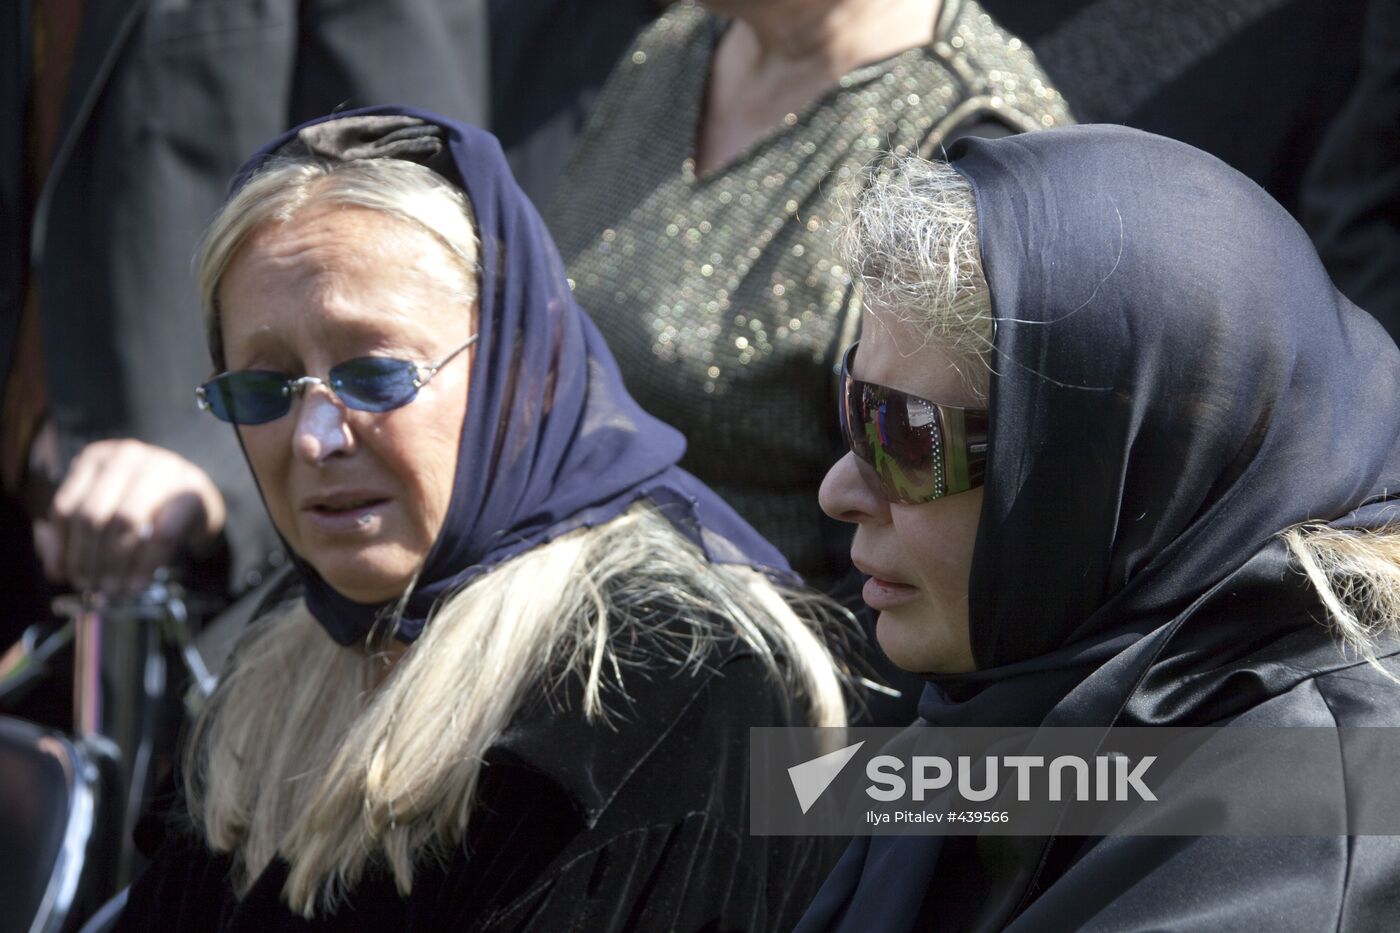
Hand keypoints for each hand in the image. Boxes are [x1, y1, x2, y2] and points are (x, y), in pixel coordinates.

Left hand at [33, 439, 227, 594]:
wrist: (199, 497)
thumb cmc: (144, 507)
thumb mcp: (104, 511)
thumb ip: (74, 536)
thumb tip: (56, 569)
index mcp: (97, 458)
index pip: (66, 508)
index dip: (64, 548)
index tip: (68, 575)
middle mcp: (127, 456)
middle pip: (93, 516)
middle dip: (89, 559)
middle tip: (91, 586)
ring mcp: (162, 469)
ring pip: (125, 522)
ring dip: (116, 564)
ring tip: (114, 588)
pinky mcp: (191, 492)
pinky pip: (162, 534)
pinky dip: (146, 565)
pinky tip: (139, 582)